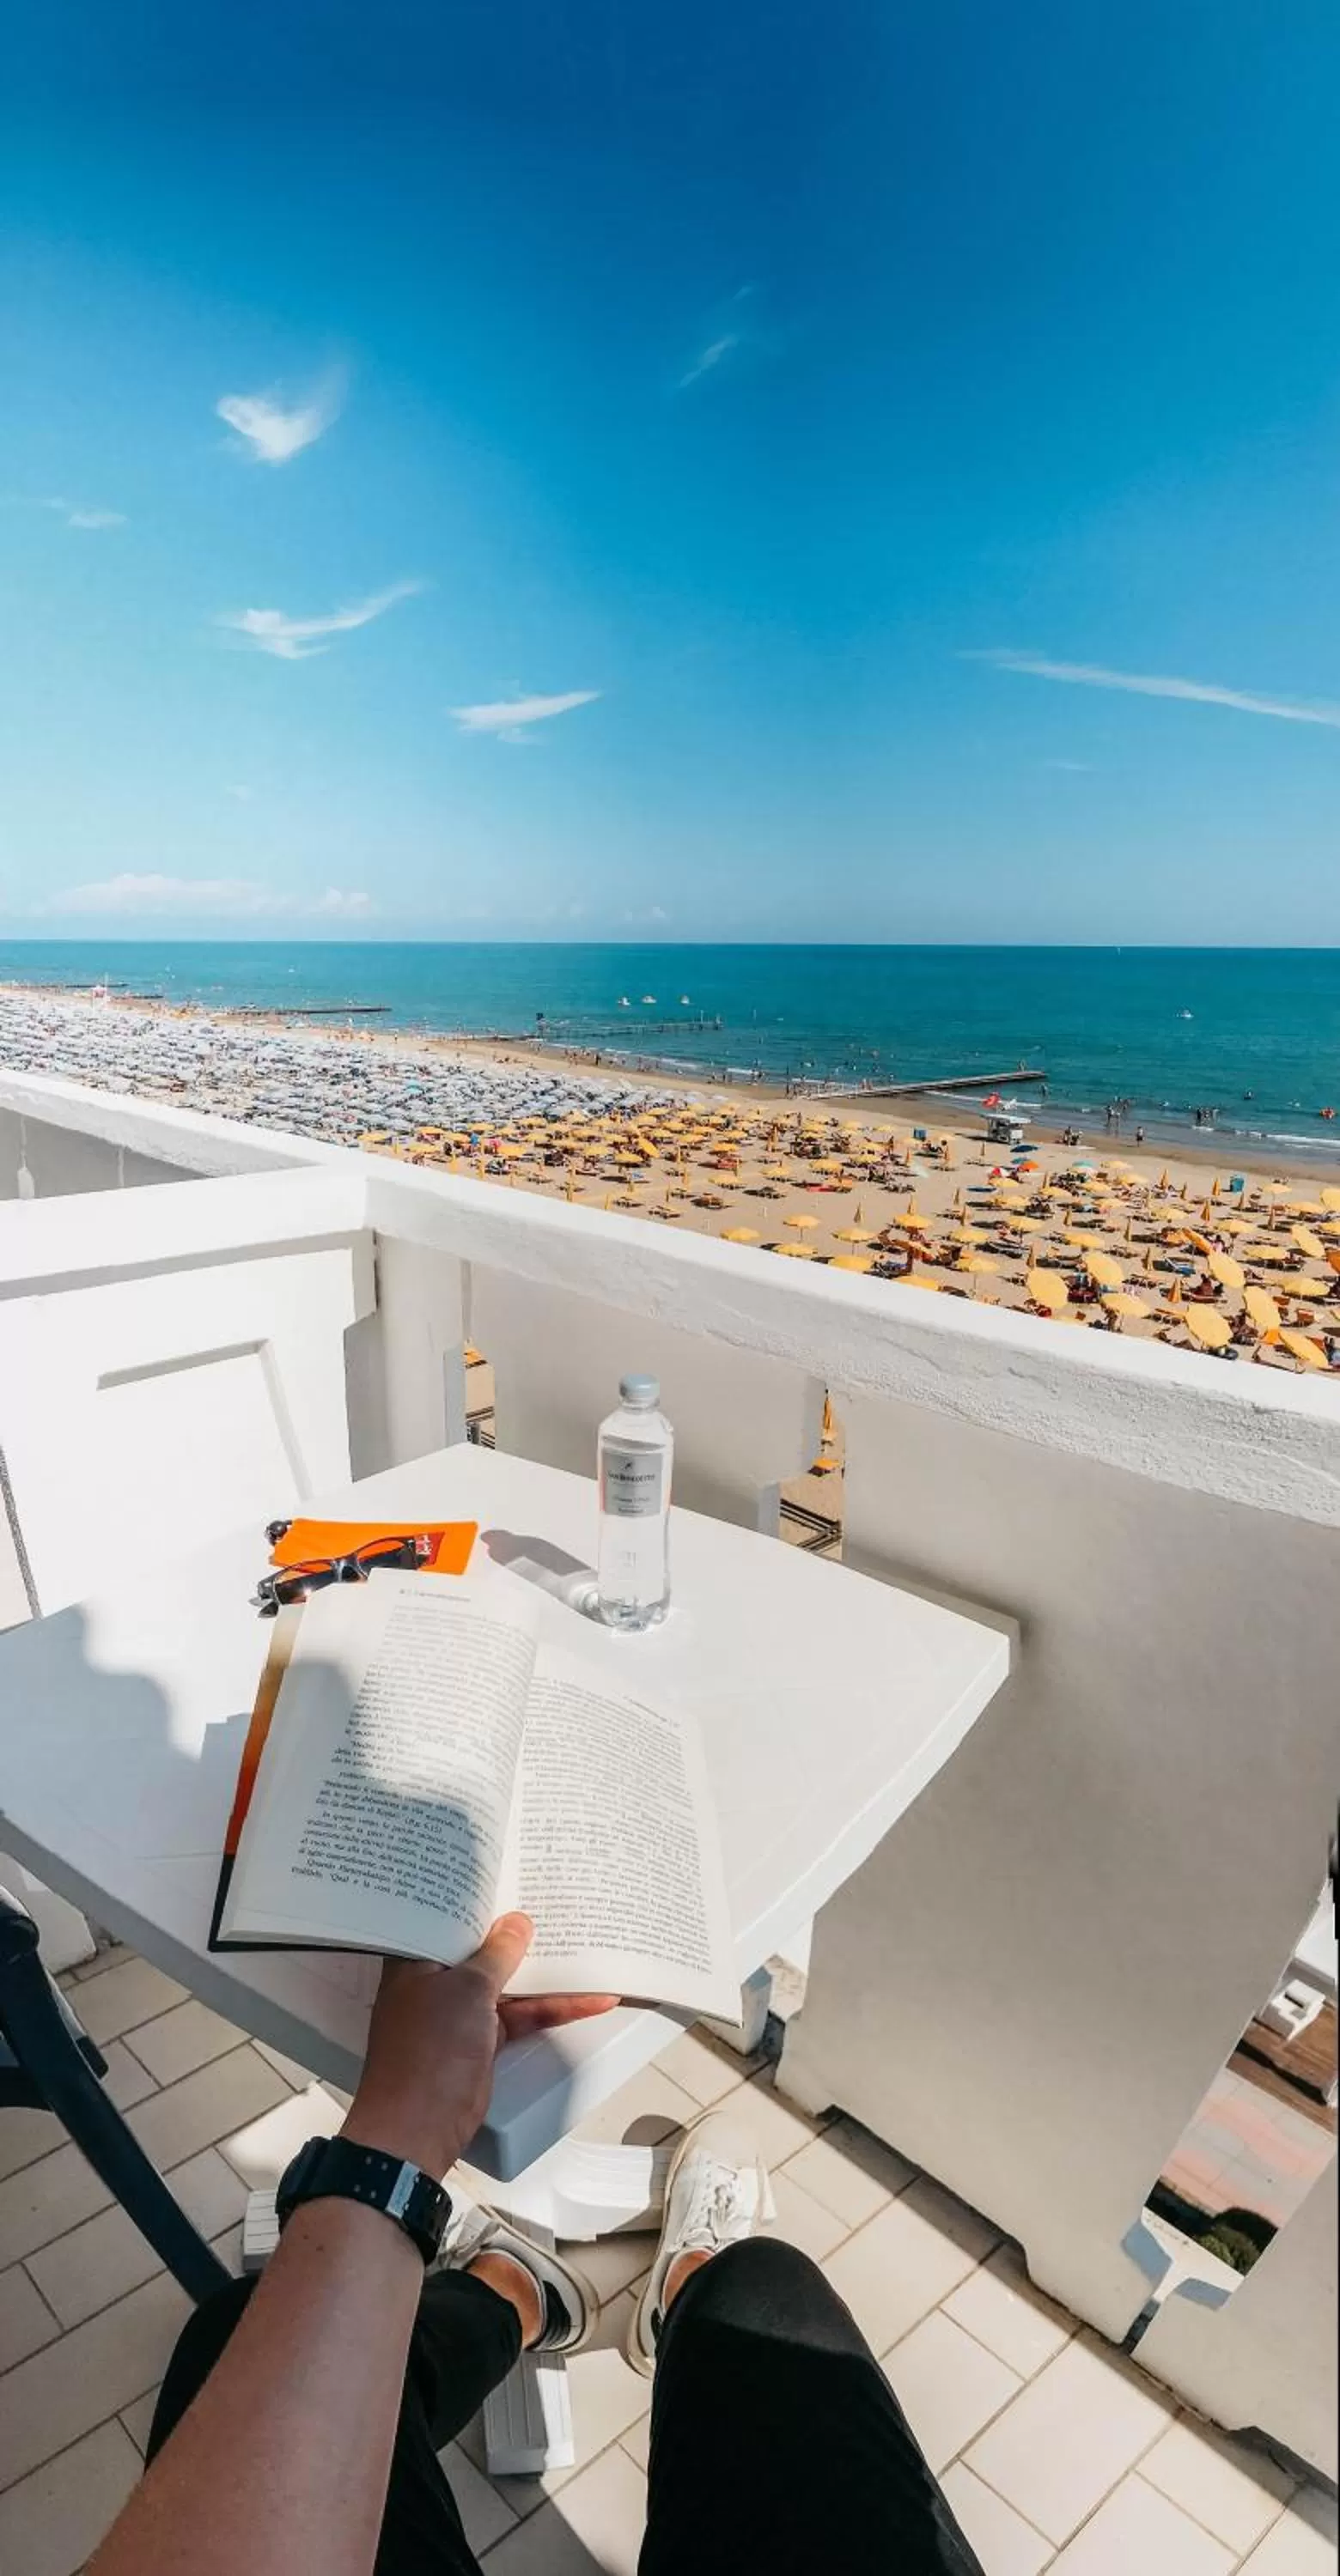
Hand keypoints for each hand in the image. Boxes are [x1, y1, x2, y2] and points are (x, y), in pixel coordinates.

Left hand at [341, 1915, 617, 2177]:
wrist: (417, 2130)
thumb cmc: (427, 2053)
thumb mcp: (468, 1990)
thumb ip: (497, 1953)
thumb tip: (517, 1923)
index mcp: (416, 1958)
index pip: (449, 1915)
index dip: (481, 1895)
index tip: (514, 1873)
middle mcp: (433, 1980)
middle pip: (482, 1947)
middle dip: (519, 1932)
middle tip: (557, 1901)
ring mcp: (456, 2011)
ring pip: (506, 1982)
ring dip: (543, 1972)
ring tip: (585, 1945)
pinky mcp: (478, 2040)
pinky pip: (519, 2015)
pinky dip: (550, 2009)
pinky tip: (588, 2000)